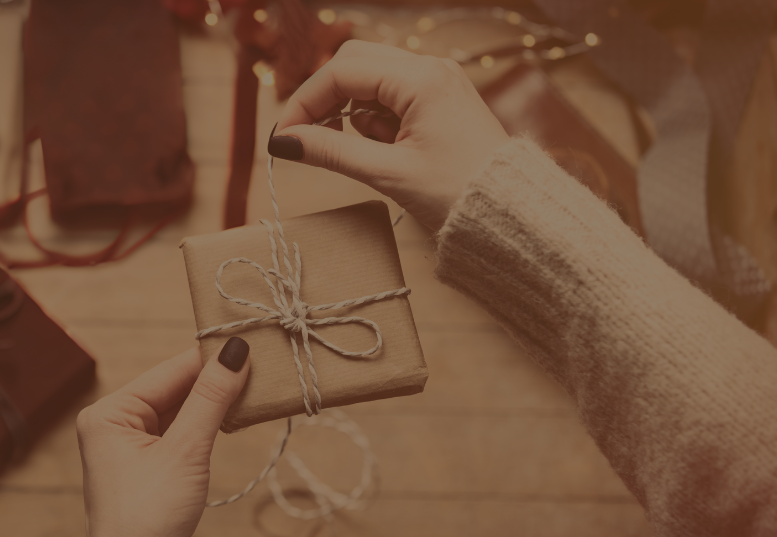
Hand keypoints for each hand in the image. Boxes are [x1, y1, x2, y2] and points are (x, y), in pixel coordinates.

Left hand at [76, 338, 250, 536]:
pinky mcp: (147, 466)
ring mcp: (129, 446)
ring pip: (179, 410)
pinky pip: (179, 432)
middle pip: (173, 389)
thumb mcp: (185, 450)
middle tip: (257, 365)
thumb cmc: (150, 513)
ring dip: (212, 403)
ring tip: (252, 386)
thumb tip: (234, 353)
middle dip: (213, 381)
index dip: (209, 358)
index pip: (168, 372)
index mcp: (109, 412)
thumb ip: (211, 398)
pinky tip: (232, 416)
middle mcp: (113, 423)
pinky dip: (205, 425)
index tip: (248, 343)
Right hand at [269, 40, 509, 230]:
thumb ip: (332, 152)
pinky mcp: (441, 101)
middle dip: (326, 99)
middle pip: (354, 63)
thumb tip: (285, 142)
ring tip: (365, 154)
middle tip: (309, 138)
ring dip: (352, 111)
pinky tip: (385, 151)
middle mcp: (431, 69)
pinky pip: (392, 97)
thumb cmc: (458, 194)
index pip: (341, 73)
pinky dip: (375, 120)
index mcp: (421, 79)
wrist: (512, 214)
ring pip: (371, 79)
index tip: (284, 137)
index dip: (305, 103)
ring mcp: (438, 82)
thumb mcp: (387, 174)